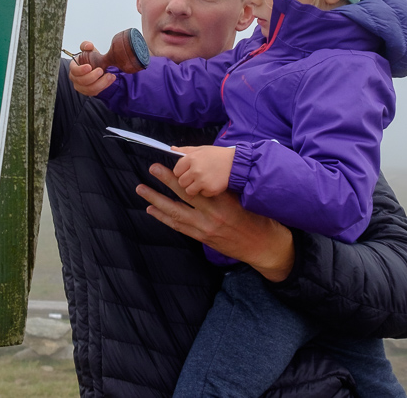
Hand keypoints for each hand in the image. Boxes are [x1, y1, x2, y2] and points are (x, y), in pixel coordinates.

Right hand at [68, 41, 115, 95]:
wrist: (99, 67)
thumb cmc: (92, 59)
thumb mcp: (89, 50)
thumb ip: (86, 45)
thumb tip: (88, 46)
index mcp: (74, 67)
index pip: (74, 70)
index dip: (80, 70)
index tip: (89, 66)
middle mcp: (76, 78)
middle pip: (81, 81)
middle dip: (92, 77)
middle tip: (101, 70)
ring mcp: (81, 87)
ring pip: (89, 89)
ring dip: (100, 83)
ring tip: (110, 75)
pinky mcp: (89, 92)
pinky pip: (95, 92)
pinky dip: (104, 86)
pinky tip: (111, 79)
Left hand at [136, 164, 295, 281]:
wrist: (265, 246)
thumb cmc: (259, 217)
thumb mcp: (246, 196)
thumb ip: (226, 185)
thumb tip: (206, 169)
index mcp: (226, 200)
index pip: (200, 183)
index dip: (183, 172)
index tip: (171, 160)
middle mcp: (213, 214)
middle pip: (184, 194)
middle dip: (166, 180)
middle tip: (152, 168)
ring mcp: (206, 228)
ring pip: (175, 212)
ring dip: (157, 199)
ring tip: (142, 189)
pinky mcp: (203, 238)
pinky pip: (179, 226)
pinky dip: (164, 217)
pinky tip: (152, 209)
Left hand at [171, 145, 234, 196]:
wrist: (237, 163)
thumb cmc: (219, 155)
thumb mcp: (202, 149)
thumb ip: (186, 150)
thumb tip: (172, 149)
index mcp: (192, 158)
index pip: (176, 170)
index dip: (181, 172)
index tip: (187, 172)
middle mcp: (195, 170)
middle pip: (181, 182)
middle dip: (187, 181)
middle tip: (196, 177)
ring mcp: (202, 181)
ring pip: (189, 191)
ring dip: (195, 188)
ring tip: (204, 181)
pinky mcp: (210, 190)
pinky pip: (202, 194)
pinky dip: (206, 191)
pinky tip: (212, 184)